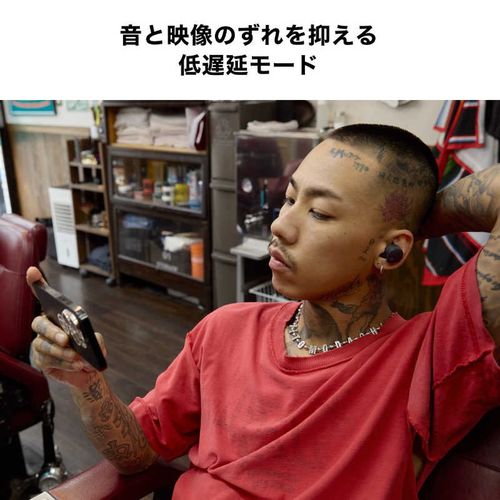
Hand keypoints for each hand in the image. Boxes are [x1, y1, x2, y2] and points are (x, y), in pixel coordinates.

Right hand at [26, 267, 107, 389]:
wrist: (87, 371)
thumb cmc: (88, 349)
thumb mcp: (96, 341)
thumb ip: (95, 340)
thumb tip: (90, 343)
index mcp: (57, 316)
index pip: (43, 297)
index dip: (36, 283)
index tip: (32, 270)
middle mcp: (44, 328)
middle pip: (39, 324)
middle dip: (52, 331)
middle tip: (66, 339)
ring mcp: (40, 345)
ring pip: (44, 346)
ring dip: (62, 352)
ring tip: (77, 357)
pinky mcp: (41, 361)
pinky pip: (48, 361)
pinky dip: (64, 363)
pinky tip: (77, 365)